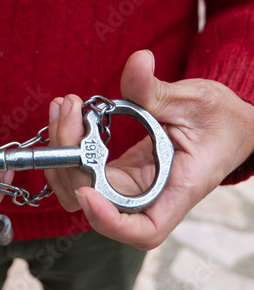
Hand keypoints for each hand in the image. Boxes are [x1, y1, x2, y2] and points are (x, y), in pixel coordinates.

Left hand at [45, 50, 253, 249]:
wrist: (226, 126)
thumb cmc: (220, 121)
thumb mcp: (194, 102)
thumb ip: (158, 89)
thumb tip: (138, 61)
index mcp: (177, 190)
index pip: (143, 228)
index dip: (108, 219)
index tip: (86, 191)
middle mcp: (148, 195)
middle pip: (94, 201)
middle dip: (69, 160)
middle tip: (69, 111)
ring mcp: (128, 186)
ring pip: (79, 187)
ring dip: (62, 149)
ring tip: (66, 106)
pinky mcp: (117, 172)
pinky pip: (83, 169)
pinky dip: (69, 144)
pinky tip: (69, 112)